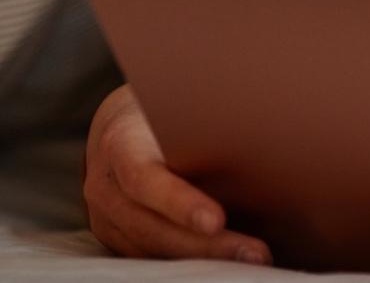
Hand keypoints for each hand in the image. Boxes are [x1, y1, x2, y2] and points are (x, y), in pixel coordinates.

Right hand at [84, 84, 271, 264]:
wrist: (124, 125)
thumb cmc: (166, 112)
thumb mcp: (180, 107)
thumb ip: (204, 125)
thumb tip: (265, 132)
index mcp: (119, 144)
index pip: (143, 179)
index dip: (178, 202)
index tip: (216, 220)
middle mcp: (104, 186)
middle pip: (151, 226)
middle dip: (206, 246)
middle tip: (254, 252)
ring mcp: (107, 217)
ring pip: (154, 249)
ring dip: (205, 260)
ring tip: (253, 259)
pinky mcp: (119, 236)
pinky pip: (154, 256)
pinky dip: (192, 262)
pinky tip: (229, 260)